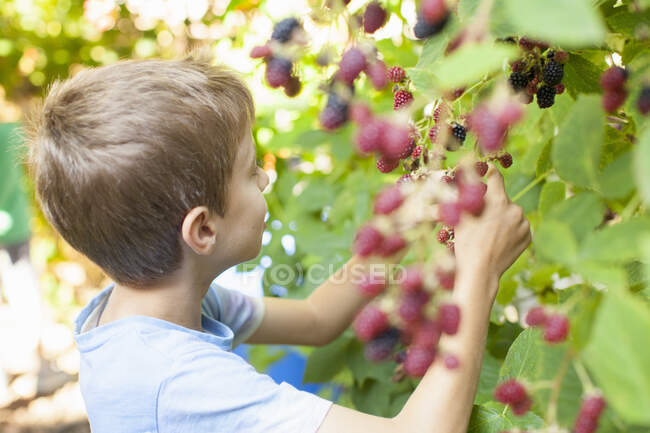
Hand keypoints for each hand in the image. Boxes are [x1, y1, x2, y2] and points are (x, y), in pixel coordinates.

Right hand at [453, 164, 530, 296]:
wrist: (480, 271)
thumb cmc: (466, 243)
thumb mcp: (461, 215)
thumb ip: (466, 193)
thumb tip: (464, 174)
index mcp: (498, 200)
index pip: (496, 177)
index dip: (489, 172)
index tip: (487, 171)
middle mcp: (515, 209)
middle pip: (502, 199)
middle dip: (492, 205)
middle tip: (480, 219)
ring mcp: (524, 224)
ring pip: (511, 214)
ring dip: (502, 218)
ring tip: (489, 234)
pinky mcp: (529, 237)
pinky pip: (518, 227)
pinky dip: (510, 230)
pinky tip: (498, 241)